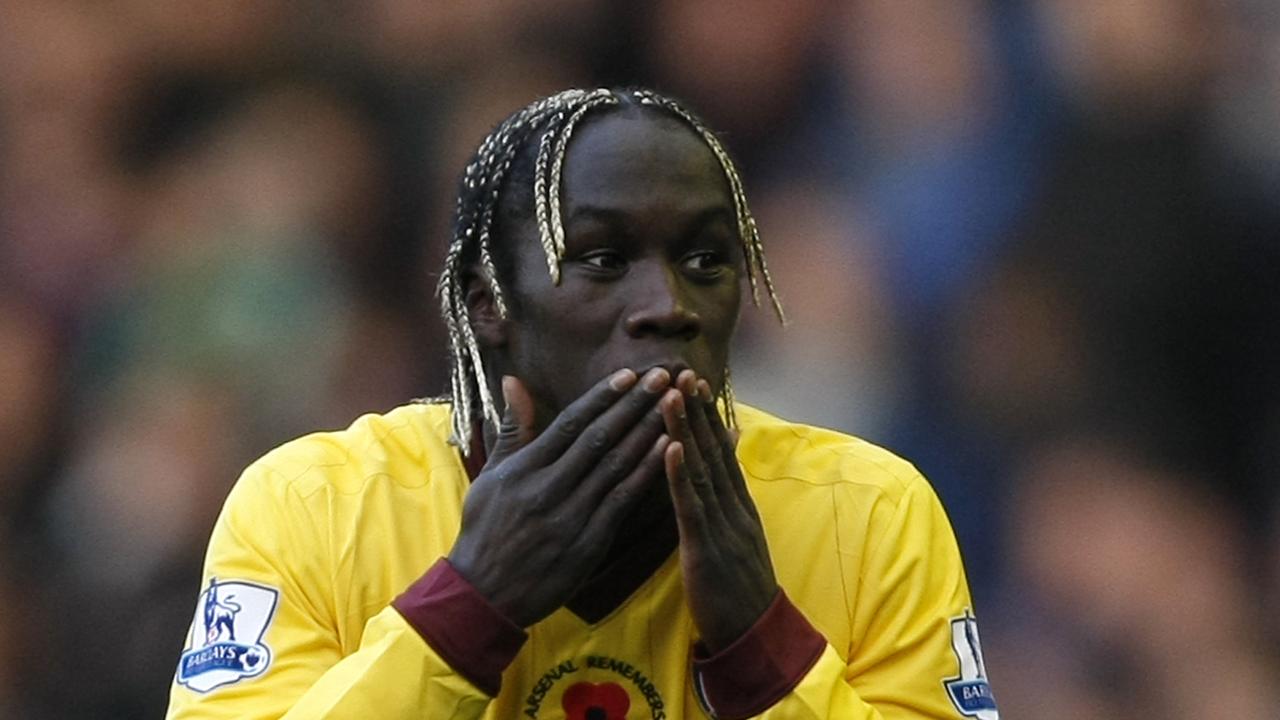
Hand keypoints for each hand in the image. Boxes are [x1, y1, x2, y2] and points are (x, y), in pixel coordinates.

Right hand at [448, 367, 670, 626]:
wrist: (485, 594)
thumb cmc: (486, 530)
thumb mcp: (490, 476)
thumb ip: (511, 429)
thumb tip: (512, 380)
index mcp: (524, 468)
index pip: (570, 423)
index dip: (602, 397)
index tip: (630, 375)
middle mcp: (548, 488)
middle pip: (599, 438)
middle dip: (634, 405)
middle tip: (663, 376)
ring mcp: (570, 516)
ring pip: (616, 466)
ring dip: (648, 432)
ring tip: (674, 406)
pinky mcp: (589, 542)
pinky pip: (623, 501)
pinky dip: (647, 474)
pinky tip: (669, 452)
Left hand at [661, 371, 777, 652]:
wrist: (756, 637)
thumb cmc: (739, 590)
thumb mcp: (737, 540)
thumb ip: (729, 504)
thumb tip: (725, 473)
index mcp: (738, 507)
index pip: (721, 452)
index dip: (708, 416)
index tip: (693, 380)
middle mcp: (733, 509)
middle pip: (713, 451)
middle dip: (697, 410)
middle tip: (681, 370)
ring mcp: (723, 527)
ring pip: (702, 470)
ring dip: (686, 429)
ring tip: (672, 394)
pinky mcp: (707, 549)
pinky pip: (692, 507)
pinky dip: (680, 475)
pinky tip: (670, 448)